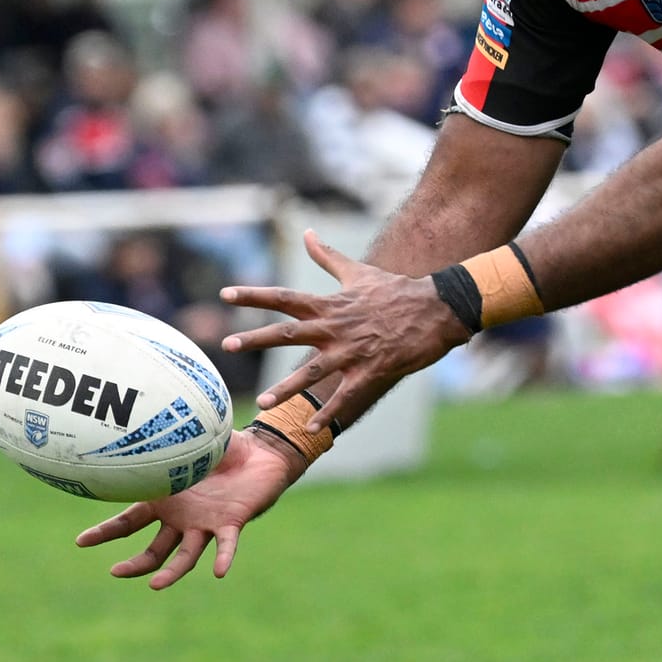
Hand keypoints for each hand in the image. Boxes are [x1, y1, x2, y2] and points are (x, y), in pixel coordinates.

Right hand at [75, 428, 300, 588]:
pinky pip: (226, 544)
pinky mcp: (231, 523)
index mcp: (165, 501)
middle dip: (134, 564)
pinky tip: (218, 572)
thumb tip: (137, 416)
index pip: (129, 522)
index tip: (81, 542)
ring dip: (170, 572)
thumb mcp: (189, 440)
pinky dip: (223, 558)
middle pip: (153, 549)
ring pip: (184, 556)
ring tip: (155, 585)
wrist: (261, 452)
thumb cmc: (224, 446)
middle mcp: (182, 519)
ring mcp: (205, 524)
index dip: (105, 533)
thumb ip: (166, 439)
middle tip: (115, 572)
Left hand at [221, 229, 472, 431]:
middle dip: (257, 338)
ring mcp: (353, 351)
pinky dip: (329, 412)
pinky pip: (346, 395)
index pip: (284, 297)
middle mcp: (335, 327)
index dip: (254, 295)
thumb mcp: (358, 272)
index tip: (225, 294)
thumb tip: (306, 233)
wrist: (436, 309)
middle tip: (228, 344)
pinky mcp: (371, 370)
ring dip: (287, 388)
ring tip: (263, 403)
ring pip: (313, 371)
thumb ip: (327, 256)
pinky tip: (312, 427)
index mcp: (330, 304)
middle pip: (288, 332)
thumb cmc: (395, 291)